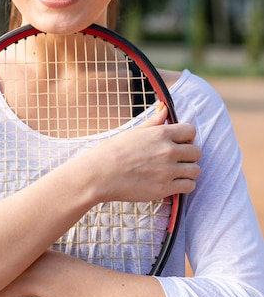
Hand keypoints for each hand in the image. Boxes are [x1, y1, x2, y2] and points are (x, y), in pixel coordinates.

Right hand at [85, 102, 200, 203]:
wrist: (99, 174)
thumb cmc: (112, 151)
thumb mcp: (133, 132)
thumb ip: (153, 121)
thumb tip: (164, 107)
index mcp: (160, 133)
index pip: (190, 131)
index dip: (186, 137)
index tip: (178, 143)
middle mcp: (168, 151)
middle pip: (196, 152)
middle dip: (188, 155)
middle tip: (176, 160)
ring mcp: (168, 171)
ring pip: (195, 170)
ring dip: (188, 171)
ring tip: (175, 173)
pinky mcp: (165, 188)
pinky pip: (189, 186)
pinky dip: (184, 185)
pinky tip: (173, 183)